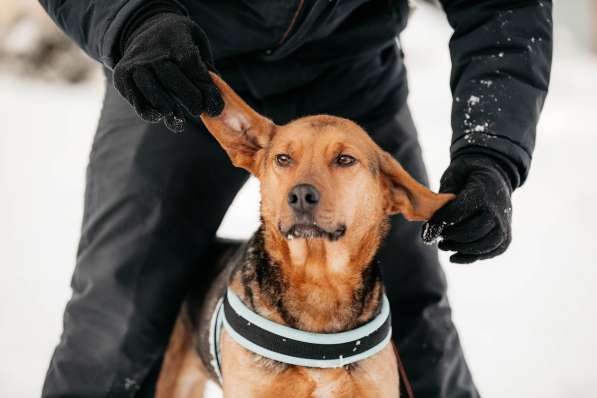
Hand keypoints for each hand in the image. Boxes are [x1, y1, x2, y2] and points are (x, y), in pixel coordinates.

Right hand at [113, 13, 222, 131]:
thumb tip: (215, 102)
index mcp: (173, 37)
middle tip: (197, 110)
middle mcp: (151, 51)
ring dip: (170, 110)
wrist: (144, 28)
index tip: (214, 105)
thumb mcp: (197, 44)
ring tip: (180, 120)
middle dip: (190, 99)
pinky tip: (161, 115)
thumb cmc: (179, 42)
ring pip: (153, 93)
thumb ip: (207, 70)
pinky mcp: (122, 77)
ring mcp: (135, 64)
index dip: (204, 87)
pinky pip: (137, 102)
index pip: (190, 63)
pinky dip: (150, 113)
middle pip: (172, 79)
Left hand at [422, 155, 512, 263]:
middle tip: (438, 237)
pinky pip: (491, 252)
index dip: (440, 222)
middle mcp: (497, 210)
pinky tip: (454, 256)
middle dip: (452, 236)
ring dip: (461, 249)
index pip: (459, 212)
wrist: (495, 175)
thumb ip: (443, 197)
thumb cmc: (468, 175)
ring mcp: (504, 224)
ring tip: (443, 245)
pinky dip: (472, 257)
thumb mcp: (454, 176)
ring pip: (484, 244)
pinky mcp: (505, 236)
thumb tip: (429, 217)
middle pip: (474, 231)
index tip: (426, 230)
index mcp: (483, 192)